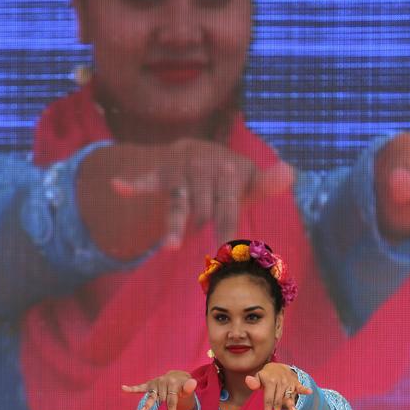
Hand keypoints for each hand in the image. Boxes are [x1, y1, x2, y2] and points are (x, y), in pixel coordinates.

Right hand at [113, 139, 294, 248]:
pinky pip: (149, 180)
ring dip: (173, 225)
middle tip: (209, 259)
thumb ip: (266, 184)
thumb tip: (291, 172)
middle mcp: (208, 168)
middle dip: (203, 231)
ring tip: (170, 248)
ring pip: (179, 204)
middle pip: (203, 211)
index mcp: (232, 173)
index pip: (229, 206)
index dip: (226, 227)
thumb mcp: (249, 182)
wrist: (198, 150)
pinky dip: (134, 183)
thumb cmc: (230, 179)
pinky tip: (118, 186)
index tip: (228, 249)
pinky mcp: (164, 172)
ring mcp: (184, 170)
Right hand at [122, 370, 197, 409]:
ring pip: (151, 397)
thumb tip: (193, 384)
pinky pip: (140, 387)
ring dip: (147, 405)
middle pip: (161, 401)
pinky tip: (123, 388)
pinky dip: (132, 388)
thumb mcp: (188, 387)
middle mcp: (163, 382)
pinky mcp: (150, 384)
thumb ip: (189, 387)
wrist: (178, 376)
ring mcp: (156, 383)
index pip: (172, 401)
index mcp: (174, 383)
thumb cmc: (183, 385)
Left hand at [245, 364, 311, 409]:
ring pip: (289, 396)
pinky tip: (309, 392)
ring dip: (291, 404)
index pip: (268, 399)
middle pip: (278, 401)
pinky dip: (304, 389)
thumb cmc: (266, 375)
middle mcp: (280, 382)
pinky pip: (300, 386)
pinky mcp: (295, 382)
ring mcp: (288, 382)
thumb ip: (254, 381)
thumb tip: (248, 381)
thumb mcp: (258, 376)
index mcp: (270, 381)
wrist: (277, 366)